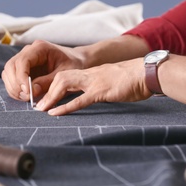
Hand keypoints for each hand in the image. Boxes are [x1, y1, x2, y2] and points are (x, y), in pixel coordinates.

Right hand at [2, 40, 84, 100]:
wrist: (77, 60)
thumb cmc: (73, 64)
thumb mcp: (65, 74)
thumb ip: (48, 82)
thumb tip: (32, 91)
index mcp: (40, 48)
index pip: (22, 61)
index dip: (21, 77)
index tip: (28, 92)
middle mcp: (29, 51)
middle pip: (11, 66)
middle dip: (16, 84)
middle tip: (27, 97)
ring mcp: (24, 59)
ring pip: (8, 73)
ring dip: (14, 88)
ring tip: (27, 98)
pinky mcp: (23, 68)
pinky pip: (12, 78)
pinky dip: (15, 89)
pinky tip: (26, 96)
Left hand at [35, 58, 152, 115]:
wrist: (147, 72)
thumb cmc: (134, 78)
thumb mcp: (115, 79)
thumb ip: (104, 84)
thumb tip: (101, 91)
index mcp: (93, 73)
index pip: (67, 75)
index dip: (53, 85)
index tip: (45, 96)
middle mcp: (90, 74)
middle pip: (60, 77)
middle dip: (46, 90)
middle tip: (37, 104)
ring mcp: (95, 81)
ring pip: (65, 84)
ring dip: (51, 96)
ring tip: (41, 108)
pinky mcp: (102, 90)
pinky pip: (79, 99)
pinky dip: (65, 106)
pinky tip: (55, 113)